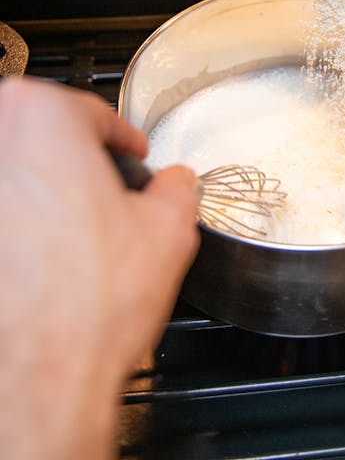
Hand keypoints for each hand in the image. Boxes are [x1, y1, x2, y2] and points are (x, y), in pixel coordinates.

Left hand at [0, 77, 198, 459]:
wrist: (32, 382)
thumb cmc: (84, 306)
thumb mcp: (169, 229)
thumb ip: (176, 188)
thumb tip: (175, 183)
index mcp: (40, 117)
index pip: (91, 114)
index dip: (122, 140)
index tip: (129, 155)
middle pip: (42, 137)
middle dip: (73, 163)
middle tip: (100, 197)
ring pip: (15, 176)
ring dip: (39, 195)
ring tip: (69, 237)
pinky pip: (3, 216)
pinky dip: (18, 228)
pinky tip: (35, 262)